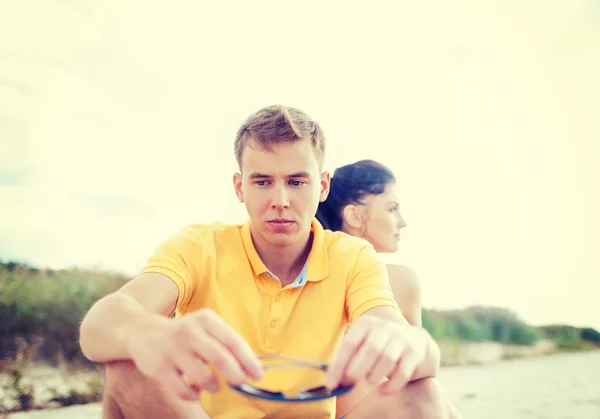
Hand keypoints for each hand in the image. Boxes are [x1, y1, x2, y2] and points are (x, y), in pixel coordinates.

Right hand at [125, 308, 262, 399]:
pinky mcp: (158, 367)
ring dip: (213, 385)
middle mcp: (189, 332)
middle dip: (235, 374)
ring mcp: (172, 349)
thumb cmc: (184, 334)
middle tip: (240, 383)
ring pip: (202, 376)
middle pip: (219, 357)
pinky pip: (183, 390)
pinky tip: (196, 391)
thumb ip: (225, 343)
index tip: (258, 375)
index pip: (232, 341)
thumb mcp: (204, 328)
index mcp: (205, 320)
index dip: (248, 360)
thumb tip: (250, 367)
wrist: (142, 331)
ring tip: (214, 385)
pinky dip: (194, 395)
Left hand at [325, 314, 427, 393]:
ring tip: (369, 380)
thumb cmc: (380, 345)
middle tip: (351, 382)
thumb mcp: (363, 343)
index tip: (331, 384)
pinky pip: (402, 373)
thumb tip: (333, 381)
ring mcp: (402, 339)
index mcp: (367, 323)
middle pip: (370, 350)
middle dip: (357, 370)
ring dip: (374, 376)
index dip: (339, 365)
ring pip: (387, 360)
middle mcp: (385, 327)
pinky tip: (382, 390)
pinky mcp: (414, 354)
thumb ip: (348, 358)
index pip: (350, 343)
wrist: (416, 340)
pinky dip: (390, 386)